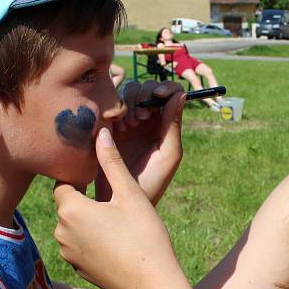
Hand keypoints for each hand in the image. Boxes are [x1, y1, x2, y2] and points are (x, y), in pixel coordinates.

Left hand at [54, 127, 182, 288]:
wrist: (151, 285)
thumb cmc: (144, 235)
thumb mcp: (130, 194)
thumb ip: (111, 162)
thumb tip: (100, 132)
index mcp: (71, 209)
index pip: (64, 182)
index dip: (79, 175)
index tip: (98, 173)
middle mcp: (61, 232)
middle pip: (68, 204)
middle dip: (85, 198)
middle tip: (112, 196)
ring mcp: (68, 253)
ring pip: (73, 225)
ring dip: (88, 219)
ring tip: (116, 219)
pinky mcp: (77, 268)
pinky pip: (79, 244)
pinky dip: (92, 239)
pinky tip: (115, 240)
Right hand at [101, 80, 184, 204]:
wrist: (120, 201)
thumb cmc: (151, 182)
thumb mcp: (168, 154)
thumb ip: (173, 125)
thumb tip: (182, 94)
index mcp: (165, 123)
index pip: (169, 92)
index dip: (164, 87)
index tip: (158, 95)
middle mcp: (147, 118)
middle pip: (146, 88)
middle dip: (143, 96)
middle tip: (139, 120)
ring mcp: (126, 120)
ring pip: (127, 92)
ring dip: (127, 102)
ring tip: (126, 127)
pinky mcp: (106, 125)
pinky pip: (108, 104)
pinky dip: (112, 108)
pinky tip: (113, 127)